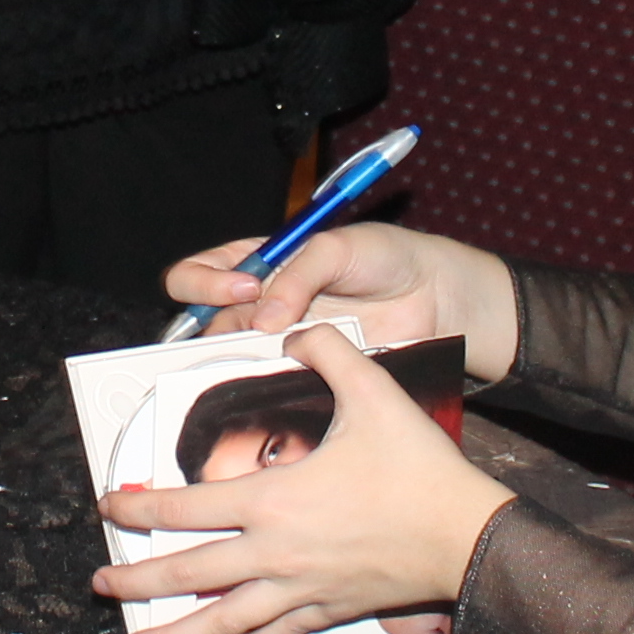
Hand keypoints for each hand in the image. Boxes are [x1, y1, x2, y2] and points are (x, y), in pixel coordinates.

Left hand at [93, 323, 514, 633]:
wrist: (467, 536)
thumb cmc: (419, 469)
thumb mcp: (373, 392)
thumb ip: (326, 352)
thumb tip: (291, 332)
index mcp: (272, 500)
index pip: (182, 508)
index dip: (136, 507)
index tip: (108, 505)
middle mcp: (274, 553)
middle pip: (187, 574)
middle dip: (136, 582)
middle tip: (101, 584)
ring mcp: (300, 590)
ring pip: (222, 621)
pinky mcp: (329, 610)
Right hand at [159, 220, 521, 380]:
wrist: (432, 296)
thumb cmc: (384, 256)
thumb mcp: (337, 247)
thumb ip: (297, 275)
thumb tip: (263, 317)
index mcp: (257, 263)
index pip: (200, 272)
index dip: (205, 281)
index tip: (245, 285)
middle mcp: (258, 305)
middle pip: (202, 322)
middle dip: (207, 328)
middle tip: (250, 327)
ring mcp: (279, 343)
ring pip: (232, 359)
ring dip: (237, 361)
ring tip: (267, 359)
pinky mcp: (304, 374)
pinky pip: (272, 384)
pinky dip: (268, 386)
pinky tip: (284, 383)